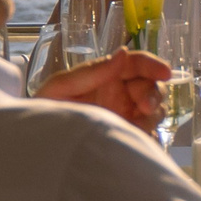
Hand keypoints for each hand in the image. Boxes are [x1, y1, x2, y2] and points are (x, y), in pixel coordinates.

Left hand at [40, 49, 168, 134]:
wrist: (36, 146)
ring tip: (135, 126)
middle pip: (152, 87)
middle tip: (144, 106)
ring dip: (152, 116)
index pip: (136, 64)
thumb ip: (92, 71)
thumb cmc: (44, 111)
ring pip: (155, 110)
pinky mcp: (127, 138)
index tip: (164, 71)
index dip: (153, 64)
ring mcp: (126, 117)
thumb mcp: (61, 87)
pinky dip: (148, 135)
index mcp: (106, 76)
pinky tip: (133, 137)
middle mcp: (120, 95)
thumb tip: (123, 54)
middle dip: (154, 94)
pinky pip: (150, 135)